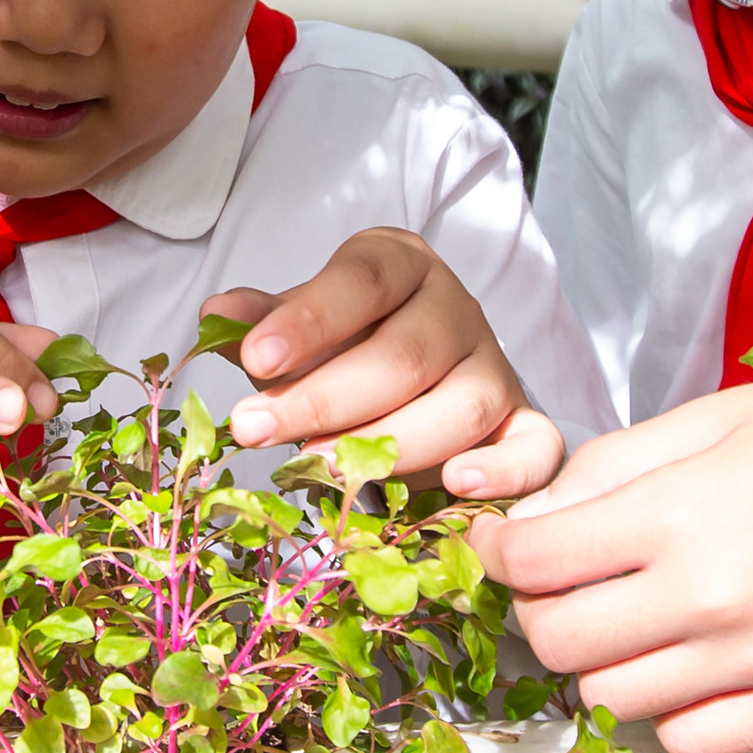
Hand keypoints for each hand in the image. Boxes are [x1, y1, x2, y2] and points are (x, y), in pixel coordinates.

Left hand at [201, 228, 561, 500]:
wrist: (420, 372)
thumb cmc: (349, 344)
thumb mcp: (303, 326)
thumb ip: (265, 323)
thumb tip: (217, 316)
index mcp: (402, 266)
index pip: (360, 284)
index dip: (308, 321)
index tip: (254, 361)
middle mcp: (457, 310)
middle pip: (403, 354)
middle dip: (324, 398)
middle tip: (255, 430)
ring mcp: (496, 367)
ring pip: (461, 406)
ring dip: (390, 444)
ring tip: (320, 470)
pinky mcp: (523, 423)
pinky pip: (535, 448)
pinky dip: (504, 471)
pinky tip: (456, 486)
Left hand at [477, 366, 752, 752]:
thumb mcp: (720, 414)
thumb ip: (614, 467)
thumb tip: (528, 519)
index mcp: (688, 513)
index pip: (534, 562)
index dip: (498, 552)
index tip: (504, 541)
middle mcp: (718, 599)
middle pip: (558, 643)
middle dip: (541, 609)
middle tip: (567, 579)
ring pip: (614, 701)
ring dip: (604, 661)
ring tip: (637, 614)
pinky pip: (689, 741)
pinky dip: (672, 709)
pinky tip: (695, 658)